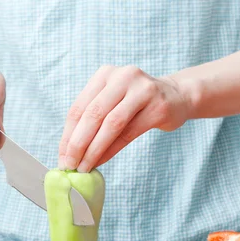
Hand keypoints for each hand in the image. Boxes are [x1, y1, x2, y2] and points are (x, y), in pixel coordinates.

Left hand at [58, 65, 190, 171]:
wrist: (177, 96)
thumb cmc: (137, 103)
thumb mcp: (112, 101)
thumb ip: (92, 119)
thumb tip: (69, 152)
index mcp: (105, 74)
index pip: (79, 107)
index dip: (68, 134)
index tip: (62, 156)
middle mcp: (123, 77)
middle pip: (93, 114)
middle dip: (78, 143)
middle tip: (69, 164)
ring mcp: (142, 90)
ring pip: (111, 124)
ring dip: (94, 149)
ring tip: (84, 167)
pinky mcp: (157, 107)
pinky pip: (128, 133)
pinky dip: (111, 150)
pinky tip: (101, 161)